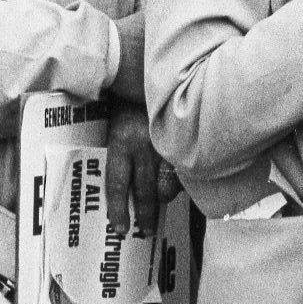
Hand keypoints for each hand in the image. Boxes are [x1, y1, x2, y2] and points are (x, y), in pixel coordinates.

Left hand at [104, 104, 178, 236]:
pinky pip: (184, 170)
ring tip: (161, 209)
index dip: (118, 209)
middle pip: (143, 190)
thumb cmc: (130, 98)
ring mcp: (167, 144)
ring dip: (164, 199)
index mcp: (121, 141)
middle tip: (146, 230)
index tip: (120, 228)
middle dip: (145, 214)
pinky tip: (181, 185)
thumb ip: (118, 148)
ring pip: (167, 184)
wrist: (152, 72)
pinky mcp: (186, 141)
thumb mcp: (117, 121)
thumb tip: (118, 179)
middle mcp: (144, 146)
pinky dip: (182, 180)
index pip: (117, 183)